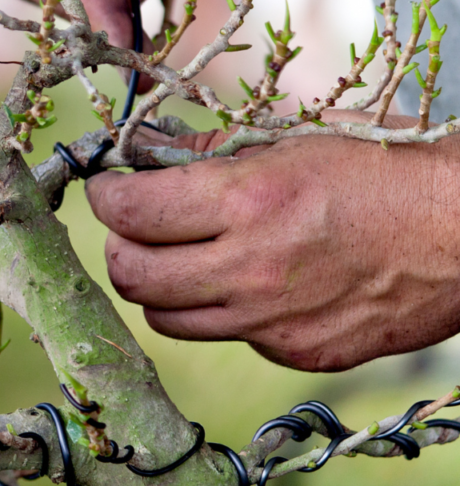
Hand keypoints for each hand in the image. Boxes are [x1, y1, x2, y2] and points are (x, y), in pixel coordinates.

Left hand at [85, 110, 459, 370]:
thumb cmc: (385, 167)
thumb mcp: (295, 138)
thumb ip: (210, 151)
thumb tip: (145, 151)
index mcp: (248, 201)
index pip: (129, 212)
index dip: (104, 196)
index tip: (106, 187)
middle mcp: (251, 269)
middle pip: (132, 276)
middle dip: (119, 245)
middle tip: (134, 226)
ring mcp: (272, 321)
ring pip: (165, 319)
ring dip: (159, 285)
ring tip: (182, 256)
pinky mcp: (296, 352)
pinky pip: (226, 336)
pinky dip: (220, 310)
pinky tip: (250, 281)